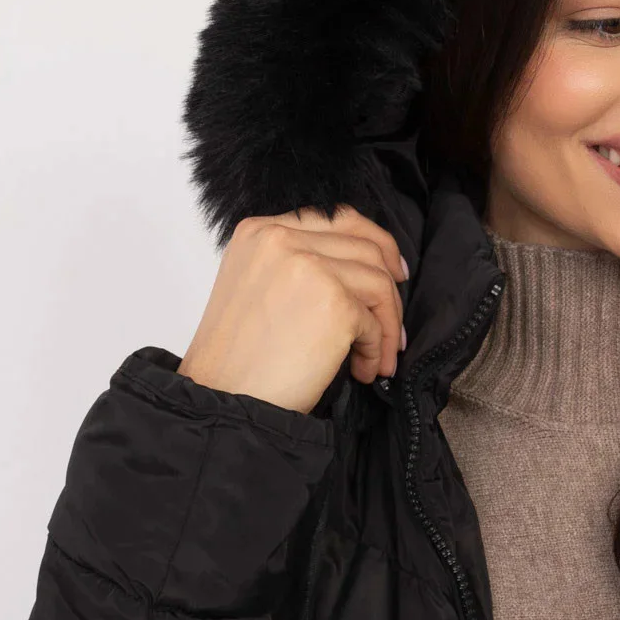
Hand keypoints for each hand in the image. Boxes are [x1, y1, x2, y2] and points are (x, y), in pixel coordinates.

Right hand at [178, 205, 408, 413]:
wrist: (225, 400)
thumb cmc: (242, 359)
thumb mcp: (258, 288)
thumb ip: (300, 265)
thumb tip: (364, 268)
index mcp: (260, 231)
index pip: (336, 219)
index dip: (375, 242)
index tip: (393, 270)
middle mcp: (281, 239)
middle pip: (366, 249)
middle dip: (389, 291)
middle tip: (394, 326)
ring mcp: (308, 267)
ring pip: (378, 283)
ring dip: (386, 326)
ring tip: (377, 360)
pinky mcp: (333, 302)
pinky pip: (374, 322)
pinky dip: (376, 350)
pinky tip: (362, 372)